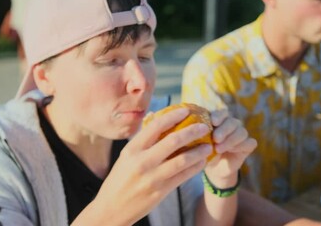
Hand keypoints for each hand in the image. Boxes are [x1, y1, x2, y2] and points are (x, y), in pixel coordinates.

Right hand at [74, 108, 211, 224]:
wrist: (112, 209)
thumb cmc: (120, 178)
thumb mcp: (125, 156)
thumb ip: (141, 139)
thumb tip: (154, 116)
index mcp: (132, 149)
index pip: (155, 126)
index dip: (173, 116)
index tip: (186, 110)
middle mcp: (142, 161)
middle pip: (173, 140)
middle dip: (192, 131)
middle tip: (204, 126)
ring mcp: (152, 177)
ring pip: (182, 160)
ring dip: (198, 151)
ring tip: (208, 146)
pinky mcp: (160, 191)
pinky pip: (183, 176)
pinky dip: (195, 167)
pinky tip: (202, 162)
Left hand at [205, 109, 256, 187]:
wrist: (214, 168)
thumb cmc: (205, 152)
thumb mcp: (200, 144)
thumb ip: (200, 137)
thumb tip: (196, 131)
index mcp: (221, 120)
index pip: (223, 113)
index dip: (219, 116)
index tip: (213, 122)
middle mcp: (232, 125)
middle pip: (232, 122)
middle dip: (224, 130)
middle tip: (215, 138)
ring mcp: (241, 134)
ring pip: (241, 132)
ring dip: (230, 140)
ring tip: (219, 149)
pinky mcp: (248, 145)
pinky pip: (250, 142)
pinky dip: (241, 145)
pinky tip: (231, 150)